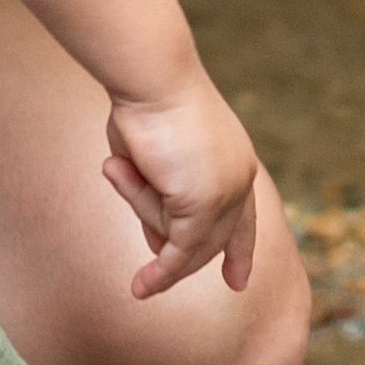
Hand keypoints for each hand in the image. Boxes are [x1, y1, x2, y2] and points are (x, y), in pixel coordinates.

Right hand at [97, 76, 267, 298]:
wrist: (151, 77)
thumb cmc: (144, 105)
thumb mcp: (152, 162)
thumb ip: (160, 202)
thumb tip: (161, 247)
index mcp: (237, 162)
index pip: (244, 217)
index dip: (240, 250)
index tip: (238, 279)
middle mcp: (241, 179)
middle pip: (208, 238)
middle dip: (175, 256)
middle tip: (147, 278)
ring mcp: (228, 194)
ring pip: (185, 242)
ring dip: (144, 217)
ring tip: (119, 166)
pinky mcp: (205, 205)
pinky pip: (178, 250)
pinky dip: (161, 273)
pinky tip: (141, 287)